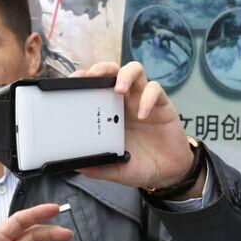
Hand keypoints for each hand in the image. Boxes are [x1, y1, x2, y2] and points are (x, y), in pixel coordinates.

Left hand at [73, 61, 203, 197]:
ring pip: (135, 70)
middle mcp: (125, 101)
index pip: (95, 87)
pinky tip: (142, 115)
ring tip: (119, 89)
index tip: (73, 80)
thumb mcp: (115, 169)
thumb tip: (77, 165)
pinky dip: (148, 99)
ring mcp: (143, 100)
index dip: (84, 79)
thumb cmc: (139, 165)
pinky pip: (155, 90)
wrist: (167, 172)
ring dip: (125, 75)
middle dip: (102, 68)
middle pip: (113, 71)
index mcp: (109, 112)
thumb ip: (98, 166)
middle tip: (92, 76)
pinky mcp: (162, 105)